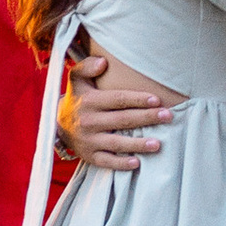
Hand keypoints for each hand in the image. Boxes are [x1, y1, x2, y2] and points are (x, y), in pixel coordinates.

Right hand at [62, 39, 177, 170]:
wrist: (57, 125)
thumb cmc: (77, 98)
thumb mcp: (77, 79)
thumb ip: (88, 66)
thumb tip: (104, 62)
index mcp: (89, 101)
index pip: (118, 99)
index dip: (138, 99)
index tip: (157, 100)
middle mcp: (89, 121)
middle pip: (123, 120)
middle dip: (147, 118)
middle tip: (168, 116)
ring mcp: (89, 140)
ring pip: (117, 143)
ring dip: (138, 144)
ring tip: (158, 144)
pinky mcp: (89, 156)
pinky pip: (107, 161)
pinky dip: (121, 163)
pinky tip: (137, 163)